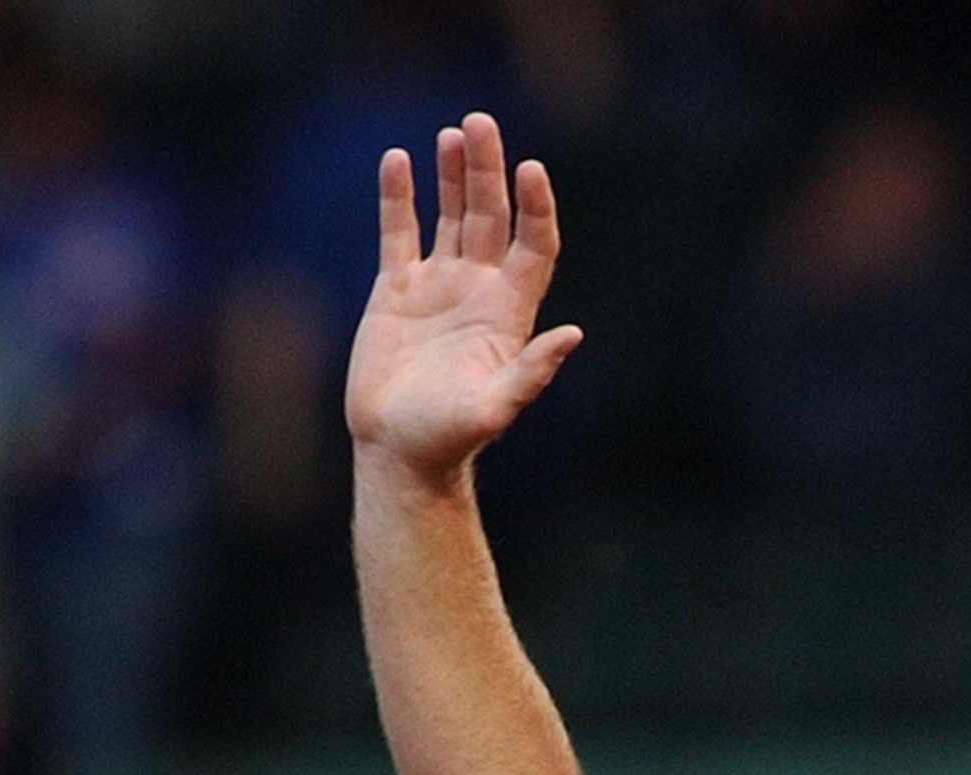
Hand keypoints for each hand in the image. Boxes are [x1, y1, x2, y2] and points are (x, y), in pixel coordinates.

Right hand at [345, 113, 581, 477]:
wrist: (398, 454)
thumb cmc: (449, 440)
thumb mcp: (495, 409)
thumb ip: (532, 372)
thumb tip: (572, 335)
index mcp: (508, 314)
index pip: (533, 246)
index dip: (536, 208)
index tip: (530, 170)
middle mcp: (478, 292)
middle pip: (491, 217)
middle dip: (488, 171)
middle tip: (481, 124)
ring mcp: (438, 287)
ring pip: (449, 215)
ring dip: (453, 175)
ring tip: (454, 133)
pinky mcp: (397, 290)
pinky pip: (399, 232)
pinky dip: (399, 197)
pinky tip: (399, 160)